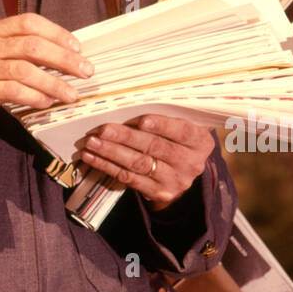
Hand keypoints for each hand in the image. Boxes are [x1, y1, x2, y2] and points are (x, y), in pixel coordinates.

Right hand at [0, 14, 93, 131]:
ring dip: (53, 83)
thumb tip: (64, 54)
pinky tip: (46, 102)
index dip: (56, 33)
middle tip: (84, 71)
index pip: (29, 22)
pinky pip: (12, 91)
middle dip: (63, 59)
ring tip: (70, 94)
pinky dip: (34, 97)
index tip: (77, 47)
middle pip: (32, 46)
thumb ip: (21, 48)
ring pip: (24, 70)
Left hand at [78, 114, 215, 210]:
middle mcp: (191, 163)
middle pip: (155, 147)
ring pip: (139, 164)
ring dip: (112, 152)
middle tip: (103, 129)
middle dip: (126, 137)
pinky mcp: (158, 193)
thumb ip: (167, 115)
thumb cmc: (175, 140)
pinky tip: (92, 157)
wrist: (180, 176)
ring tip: (92, 142)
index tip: (141, 120)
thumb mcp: (180, 128)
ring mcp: (175, 181)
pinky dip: (107, 166)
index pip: (182, 131)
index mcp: (200, 142)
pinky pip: (129, 178)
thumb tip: (131, 98)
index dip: (162, 125)